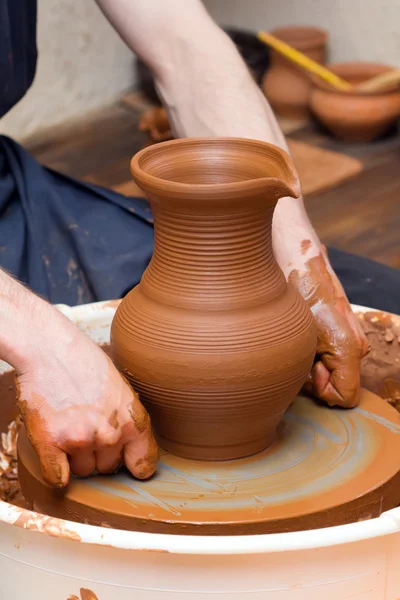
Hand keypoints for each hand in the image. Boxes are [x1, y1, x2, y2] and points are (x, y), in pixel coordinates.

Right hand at [16, 310, 157, 487]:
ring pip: (81, 471)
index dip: (134, 464)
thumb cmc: (85, 364)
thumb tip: (130, 452)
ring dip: (74, 457)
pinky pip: (57, 479)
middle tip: (85, 425)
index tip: (127, 463)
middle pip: (107, 468)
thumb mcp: (121, 390)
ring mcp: (80, 439)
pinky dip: (54, 470)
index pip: (144, 465)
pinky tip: (53, 448)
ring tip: (67, 425)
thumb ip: (126, 420)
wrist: (50, 348)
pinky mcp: (51, 443)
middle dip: (97, 453)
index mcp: (133, 420)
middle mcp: (110, 434)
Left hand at [289, 248, 368, 406]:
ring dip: (313, 363)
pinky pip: (333, 355)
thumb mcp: (297, 340)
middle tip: (300, 348)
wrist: (298, 260)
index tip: (307, 367)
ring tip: (301, 337)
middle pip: (338, 385)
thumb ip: (307, 373)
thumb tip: (312, 388)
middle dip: (315, 376)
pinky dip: (316, 351)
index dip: (321, 390)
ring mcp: (353, 336)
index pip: (344, 398)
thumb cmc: (295, 295)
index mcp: (351, 350)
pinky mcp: (344, 328)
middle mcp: (358, 345)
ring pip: (334, 370)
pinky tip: (303, 332)